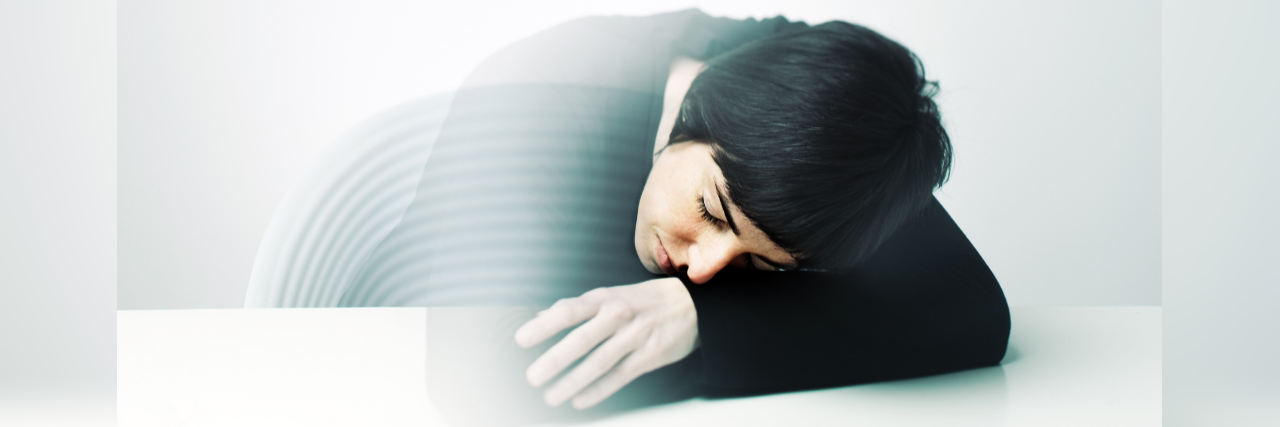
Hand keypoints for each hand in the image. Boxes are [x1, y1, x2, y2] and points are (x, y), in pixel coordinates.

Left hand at [514, 278, 698, 408]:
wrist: (691, 305)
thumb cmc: (641, 301)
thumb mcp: (609, 295)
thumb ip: (575, 307)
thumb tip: (539, 315)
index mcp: (603, 298)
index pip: (568, 311)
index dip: (544, 325)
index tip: (521, 340)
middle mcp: (618, 315)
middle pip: (582, 339)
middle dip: (554, 360)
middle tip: (532, 377)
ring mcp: (635, 336)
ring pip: (600, 362)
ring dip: (572, 381)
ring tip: (551, 396)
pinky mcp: (651, 355)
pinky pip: (620, 376)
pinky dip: (599, 390)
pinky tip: (580, 400)